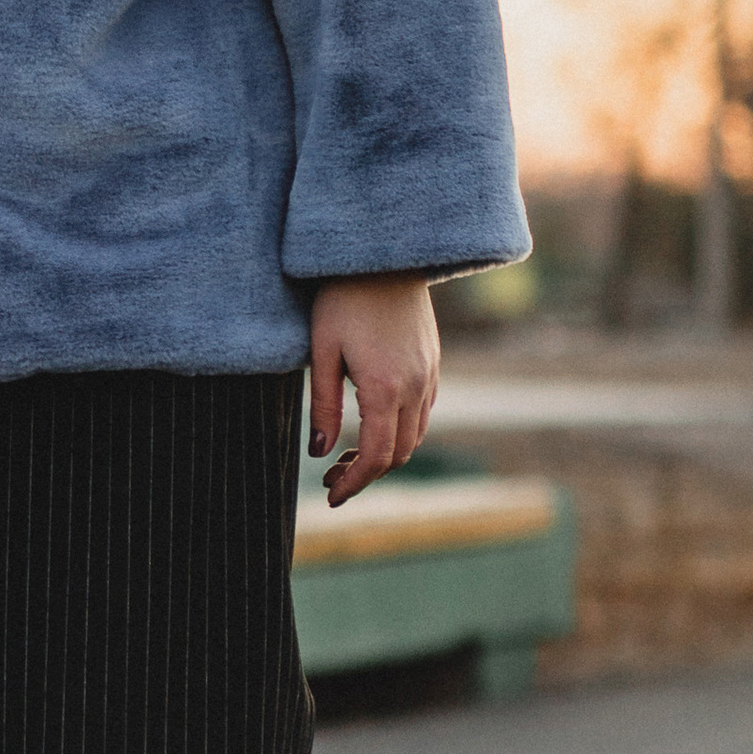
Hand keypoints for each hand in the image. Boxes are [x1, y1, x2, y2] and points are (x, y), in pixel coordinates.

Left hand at [309, 276, 439, 504]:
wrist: (384, 256)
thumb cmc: (342, 298)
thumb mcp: (322, 351)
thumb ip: (323, 405)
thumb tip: (319, 452)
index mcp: (384, 388)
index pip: (378, 457)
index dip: (355, 484)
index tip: (332, 496)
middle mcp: (415, 387)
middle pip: (400, 453)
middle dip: (367, 474)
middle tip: (331, 478)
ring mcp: (430, 375)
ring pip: (415, 436)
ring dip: (385, 455)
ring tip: (347, 457)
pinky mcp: (433, 364)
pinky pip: (423, 413)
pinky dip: (400, 432)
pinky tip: (372, 426)